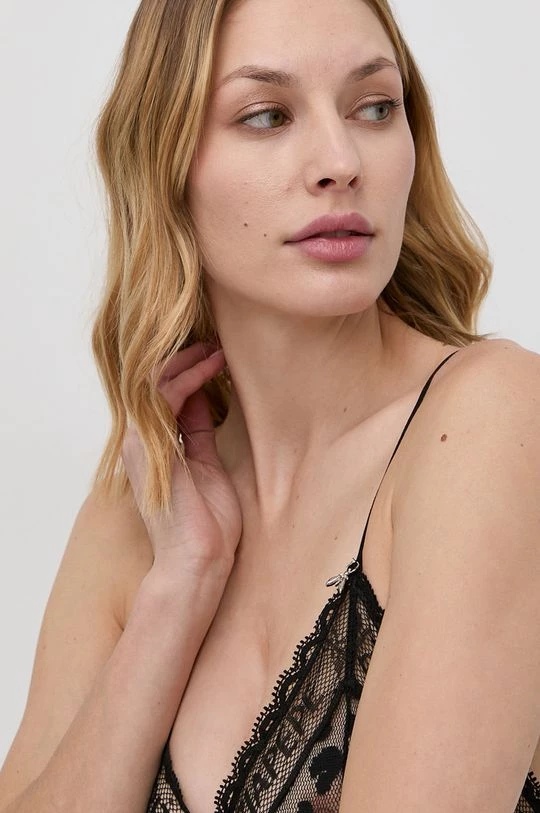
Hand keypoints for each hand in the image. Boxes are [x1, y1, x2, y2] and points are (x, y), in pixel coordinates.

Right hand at [122, 342, 241, 577]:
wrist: (200, 559)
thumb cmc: (207, 522)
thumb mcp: (207, 463)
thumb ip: (198, 431)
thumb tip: (200, 400)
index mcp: (154, 447)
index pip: (161, 395)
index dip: (187, 371)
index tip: (215, 356)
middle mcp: (141, 441)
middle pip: (152, 383)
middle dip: (183, 358)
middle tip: (213, 344)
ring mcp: (141, 442)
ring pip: (153, 382)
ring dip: (186, 361)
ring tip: (215, 350)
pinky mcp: (150, 444)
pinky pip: (163, 396)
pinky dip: (188, 377)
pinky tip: (210, 367)